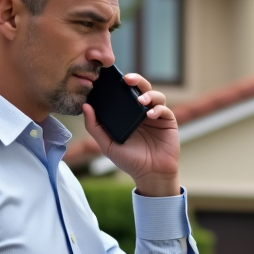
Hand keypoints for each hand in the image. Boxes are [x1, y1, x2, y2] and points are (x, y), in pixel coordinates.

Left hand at [83, 72, 180, 196]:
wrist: (150, 174)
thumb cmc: (129, 161)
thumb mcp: (107, 145)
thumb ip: (95, 127)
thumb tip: (85, 106)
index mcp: (128, 114)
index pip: (125, 93)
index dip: (120, 83)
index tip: (112, 78)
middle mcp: (143, 112)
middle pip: (142, 88)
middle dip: (136, 80)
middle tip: (127, 79)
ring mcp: (156, 116)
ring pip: (156, 95)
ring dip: (149, 94)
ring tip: (141, 100)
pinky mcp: (169, 122)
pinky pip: (165, 110)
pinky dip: (158, 109)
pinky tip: (150, 114)